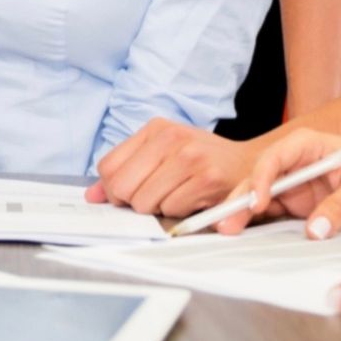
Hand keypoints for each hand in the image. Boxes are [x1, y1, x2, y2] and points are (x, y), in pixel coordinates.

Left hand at [85, 120, 258, 216]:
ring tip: (177, 194)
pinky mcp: (205, 178)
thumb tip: (92, 196)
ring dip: (158, 208)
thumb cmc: (201, 159)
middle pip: (122, 187)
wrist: (248, 164)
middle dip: (133, 202)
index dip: (114, 189)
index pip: (108, 167)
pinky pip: (171, 210)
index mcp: (154, 128)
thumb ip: (126, 169)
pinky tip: (192, 198)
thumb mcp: (161, 153)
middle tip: (155, 197)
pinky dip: (178, 212)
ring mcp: (188, 156)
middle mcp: (170, 137)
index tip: (129, 193)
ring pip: (145, 202)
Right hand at [217, 129, 340, 237]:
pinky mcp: (296, 203)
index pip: (275, 158)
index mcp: (306, 145)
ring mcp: (293, 184)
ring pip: (260, 198)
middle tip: (226, 223)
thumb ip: (340, 205)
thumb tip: (315, 231)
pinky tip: (242, 235)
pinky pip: (272, 213)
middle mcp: (293, 163)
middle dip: (241, 199)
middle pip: (260, 179)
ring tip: (226, 231)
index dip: (262, 179)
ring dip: (243, 213)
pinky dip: (256, 224)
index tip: (258, 202)